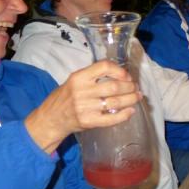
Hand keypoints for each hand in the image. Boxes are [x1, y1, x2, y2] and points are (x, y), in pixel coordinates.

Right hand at [25, 60, 141, 153]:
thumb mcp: (74, 81)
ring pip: (115, 102)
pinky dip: (124, 115)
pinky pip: (111, 119)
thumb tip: (120, 74)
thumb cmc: (65, 97)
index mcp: (79, 77)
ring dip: (130, 99)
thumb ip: (93, 76)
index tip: (127, 75)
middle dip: (129, 86)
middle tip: (135, 88)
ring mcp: (85, 107)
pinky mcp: (89, 122)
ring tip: (137, 97)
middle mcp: (82, 91)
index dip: (119, 70)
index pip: (103, 67)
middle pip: (114, 86)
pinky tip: (131, 111)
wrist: (51, 118)